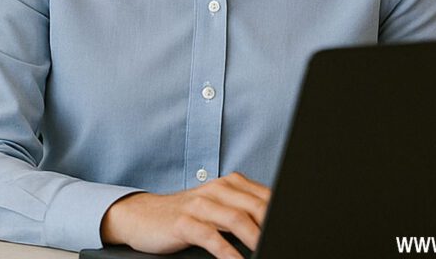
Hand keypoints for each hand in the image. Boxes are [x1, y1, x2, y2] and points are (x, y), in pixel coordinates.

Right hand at [100, 173, 270, 258]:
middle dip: (272, 226)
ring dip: (257, 239)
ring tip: (268, 252)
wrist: (143, 215)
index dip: (280, 213)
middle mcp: (217, 190)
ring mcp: (200, 204)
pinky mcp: (184, 222)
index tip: (292, 231)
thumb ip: (244, 212)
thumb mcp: (218, 209)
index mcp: (230, 184)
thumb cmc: (186, 215)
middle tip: (285, 243)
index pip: (265, 197)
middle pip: (256, 206)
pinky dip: (229, 254)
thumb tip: (271, 224)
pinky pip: (211, 238)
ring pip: (237, 219)